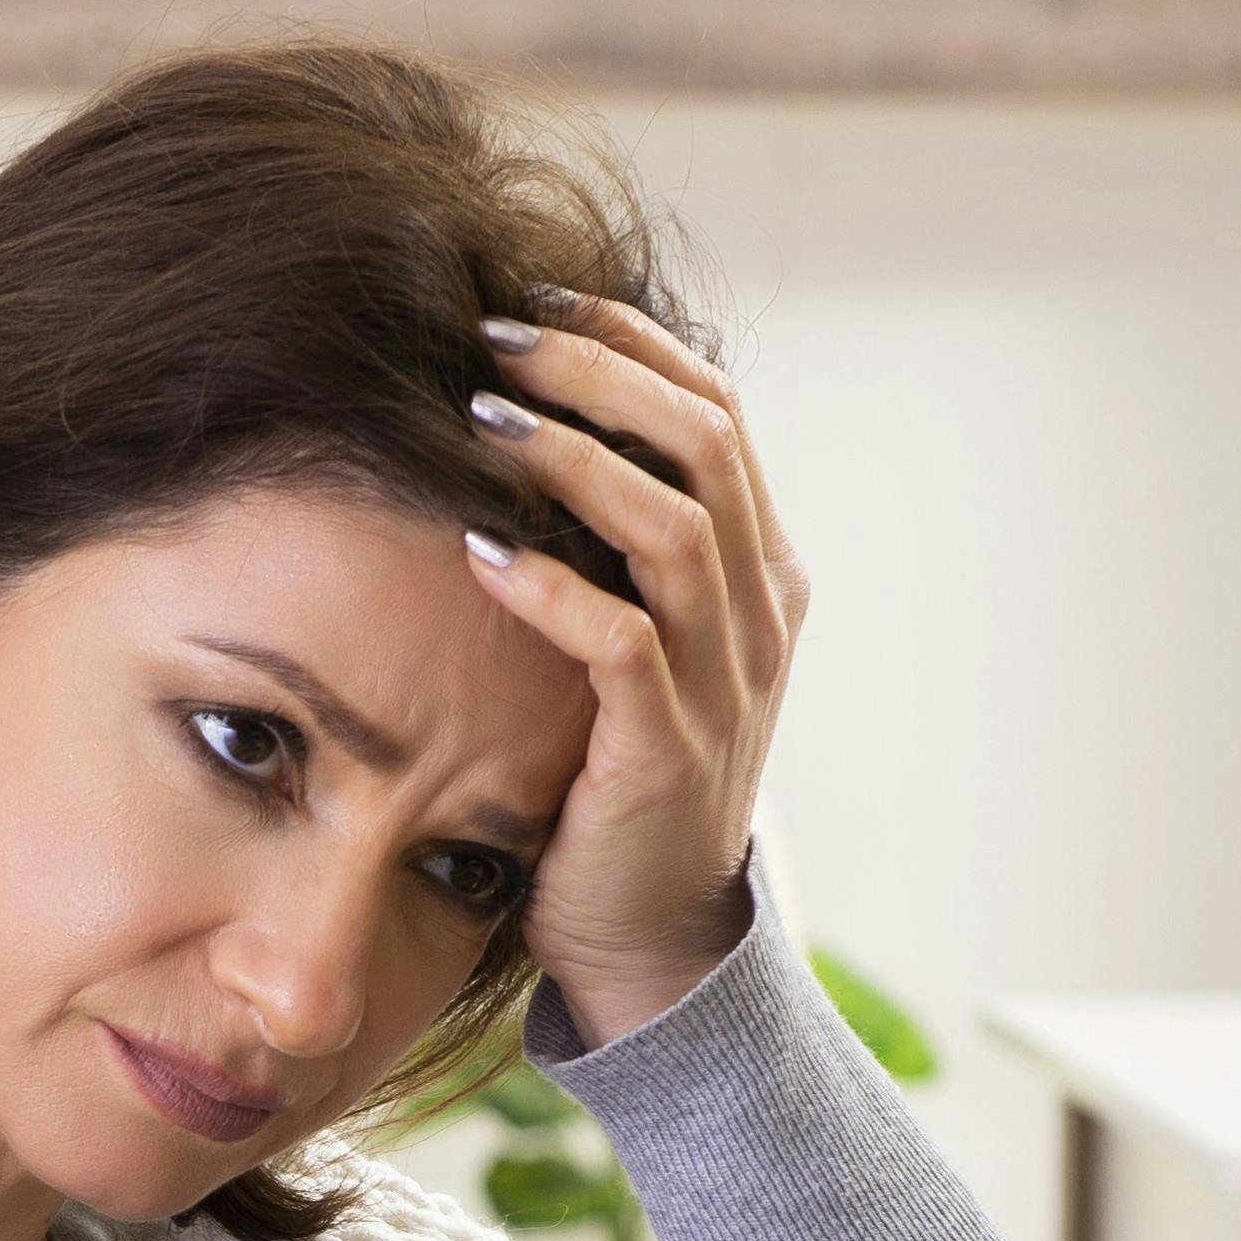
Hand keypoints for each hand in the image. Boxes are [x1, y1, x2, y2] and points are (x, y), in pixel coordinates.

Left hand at [460, 290, 808, 1048]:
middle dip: (599, 374)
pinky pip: (620, 643)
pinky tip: (479, 548)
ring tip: (483, 414)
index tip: (536, 304)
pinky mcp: (665, 749)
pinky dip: (551, 587)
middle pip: (705, 446)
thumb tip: (526, 430)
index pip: (717, 416)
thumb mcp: (640, 645)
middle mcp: (757, 616)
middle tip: (495, 338)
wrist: (648, 935)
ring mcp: (721, 683)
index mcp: (761, 574)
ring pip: (674, 530)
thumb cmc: (613, 774)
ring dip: (575, 459)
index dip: (632, 346)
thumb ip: (618, 551)